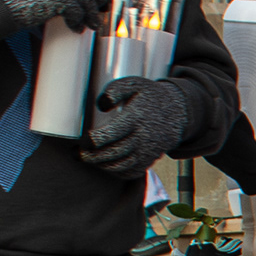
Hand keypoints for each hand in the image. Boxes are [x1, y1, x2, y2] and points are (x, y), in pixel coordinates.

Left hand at [81, 76, 195, 177]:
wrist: (178, 112)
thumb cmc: (150, 96)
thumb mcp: (134, 83)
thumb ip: (115, 89)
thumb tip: (101, 105)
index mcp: (136, 118)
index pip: (111, 134)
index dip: (93, 140)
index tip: (83, 139)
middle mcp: (142, 137)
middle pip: (113, 153)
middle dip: (91, 156)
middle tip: (77, 153)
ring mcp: (147, 151)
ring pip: (120, 165)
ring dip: (101, 165)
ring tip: (87, 159)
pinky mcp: (149, 160)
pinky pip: (130, 172)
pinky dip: (115, 172)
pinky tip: (104, 164)